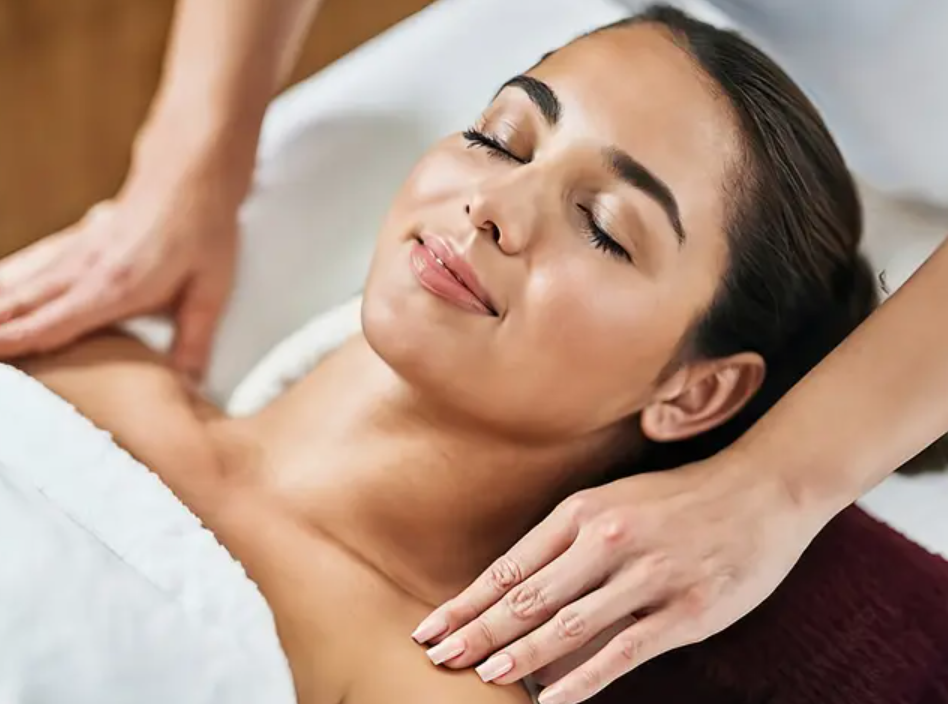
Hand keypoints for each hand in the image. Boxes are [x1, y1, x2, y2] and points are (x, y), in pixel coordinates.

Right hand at [0, 127, 244, 381]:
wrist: (192, 172)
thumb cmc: (205, 231)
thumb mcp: (212, 290)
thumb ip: (196, 340)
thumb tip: (189, 387)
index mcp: (115, 286)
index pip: (51, 320)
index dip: (7, 339)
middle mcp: (83, 270)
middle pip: (14, 302)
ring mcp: (73, 253)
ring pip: (7, 282)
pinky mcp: (70, 243)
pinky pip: (18, 266)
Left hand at [411, 455, 825, 703]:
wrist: (763, 489)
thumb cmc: (677, 500)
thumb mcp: (613, 502)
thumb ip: (566, 544)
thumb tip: (511, 592)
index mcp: (583, 512)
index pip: (510, 567)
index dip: (466, 602)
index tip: (430, 628)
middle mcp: (609, 540)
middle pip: (529, 598)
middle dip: (478, 632)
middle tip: (438, 657)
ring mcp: (648, 575)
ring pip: (569, 625)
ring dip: (521, 655)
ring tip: (484, 676)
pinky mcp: (687, 610)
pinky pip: (625, 650)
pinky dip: (585, 678)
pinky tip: (554, 698)